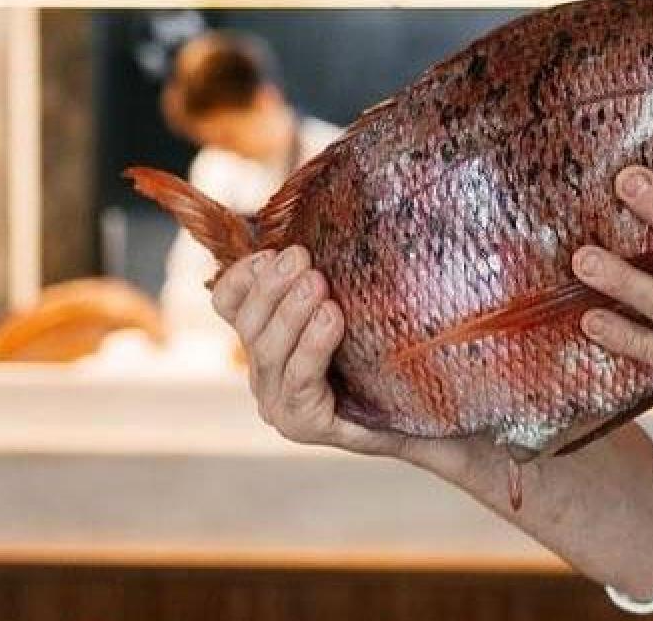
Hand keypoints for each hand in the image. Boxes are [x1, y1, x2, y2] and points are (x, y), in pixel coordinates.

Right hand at [211, 247, 409, 456]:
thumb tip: (330, 227)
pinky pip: (300, 382)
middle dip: (272, 287)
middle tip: (301, 258)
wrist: (423, 413)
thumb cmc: (386, 355)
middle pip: (248, 324)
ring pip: (269, 352)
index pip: (229, 304)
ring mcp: (279, 403)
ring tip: (316, 283)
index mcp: (265, 339)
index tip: (271, 251)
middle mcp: (264, 372)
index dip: (242, 276)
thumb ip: (331, 278)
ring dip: (291, 313)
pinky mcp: (303, 425)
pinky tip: (330, 319)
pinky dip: (312, 347)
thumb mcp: (355, 308)